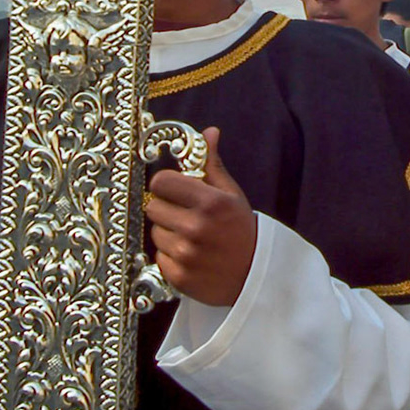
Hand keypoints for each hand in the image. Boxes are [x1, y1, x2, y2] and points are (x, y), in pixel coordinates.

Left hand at [145, 129, 255, 306]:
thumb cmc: (242, 231)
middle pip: (153, 206)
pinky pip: (158, 256)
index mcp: (210, 202)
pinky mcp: (179, 276)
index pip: (161, 181)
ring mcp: (186, 254)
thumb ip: (213, 164)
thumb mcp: (232, 194)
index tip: (174, 190)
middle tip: (184, 215)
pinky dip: (170, 256)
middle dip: (166, 208)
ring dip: (168, 233)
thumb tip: (208, 133)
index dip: (166, 184)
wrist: (256, 275)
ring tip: (190, 237)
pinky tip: (190, 255)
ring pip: (154, 232)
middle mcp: (196, 227)